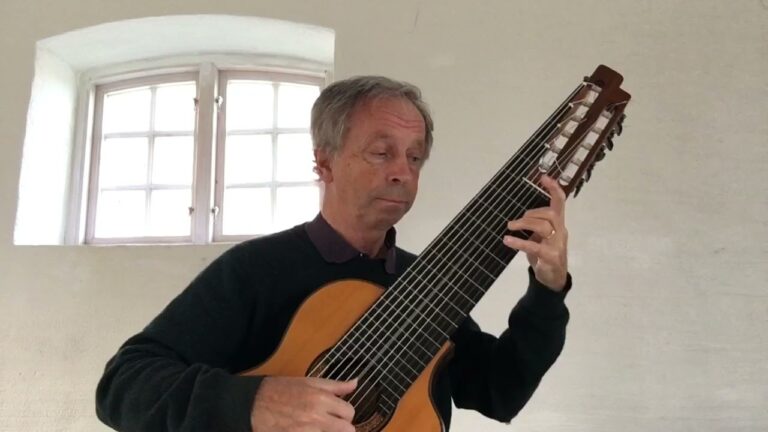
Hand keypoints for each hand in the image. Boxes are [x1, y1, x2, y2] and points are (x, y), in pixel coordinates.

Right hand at [251, 376, 356, 431]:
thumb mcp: (308, 382)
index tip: (338, 414)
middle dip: (342, 427)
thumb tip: (355, 383)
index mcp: (320, 398)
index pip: (349, 411)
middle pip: (347, 430)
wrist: (253, 404)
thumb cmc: (279, 390)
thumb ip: (335, 385)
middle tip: (332, 424)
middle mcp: (316, 416)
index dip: (345, 414)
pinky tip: (311, 430)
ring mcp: (307, 430)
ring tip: (322, 427)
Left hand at [502, 175, 567, 290]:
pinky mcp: (550, 257)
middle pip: (550, 214)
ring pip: (544, 227)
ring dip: (524, 224)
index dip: (554, 189)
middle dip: (531, 214)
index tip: (544, 177)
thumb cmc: (545, 255)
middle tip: (514, 222)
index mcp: (559, 225)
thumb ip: (535, 226)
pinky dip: (519, 242)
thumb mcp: (541, 237)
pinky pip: (535, 246)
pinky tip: (507, 241)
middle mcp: (561, 232)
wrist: (553, 280)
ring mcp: (557, 245)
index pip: (560, 203)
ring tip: (510, 227)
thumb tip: (519, 217)